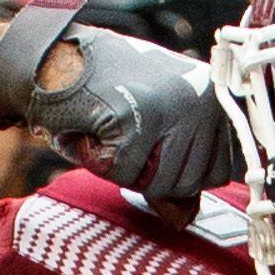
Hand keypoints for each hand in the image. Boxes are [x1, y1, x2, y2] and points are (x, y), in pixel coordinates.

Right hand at [0, 0, 238, 203]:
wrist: (51, 56)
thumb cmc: (103, 91)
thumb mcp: (154, 127)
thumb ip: (178, 170)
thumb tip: (182, 219)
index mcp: (213, 96)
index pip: (222, 170)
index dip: (183, 172)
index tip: (155, 148)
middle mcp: (201, 99)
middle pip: (192, 182)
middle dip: (153, 174)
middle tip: (125, 137)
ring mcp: (171, 107)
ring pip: (162, 183)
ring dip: (126, 170)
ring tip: (111, 132)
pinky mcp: (136, 119)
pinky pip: (126, 175)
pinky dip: (101, 162)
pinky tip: (93, 130)